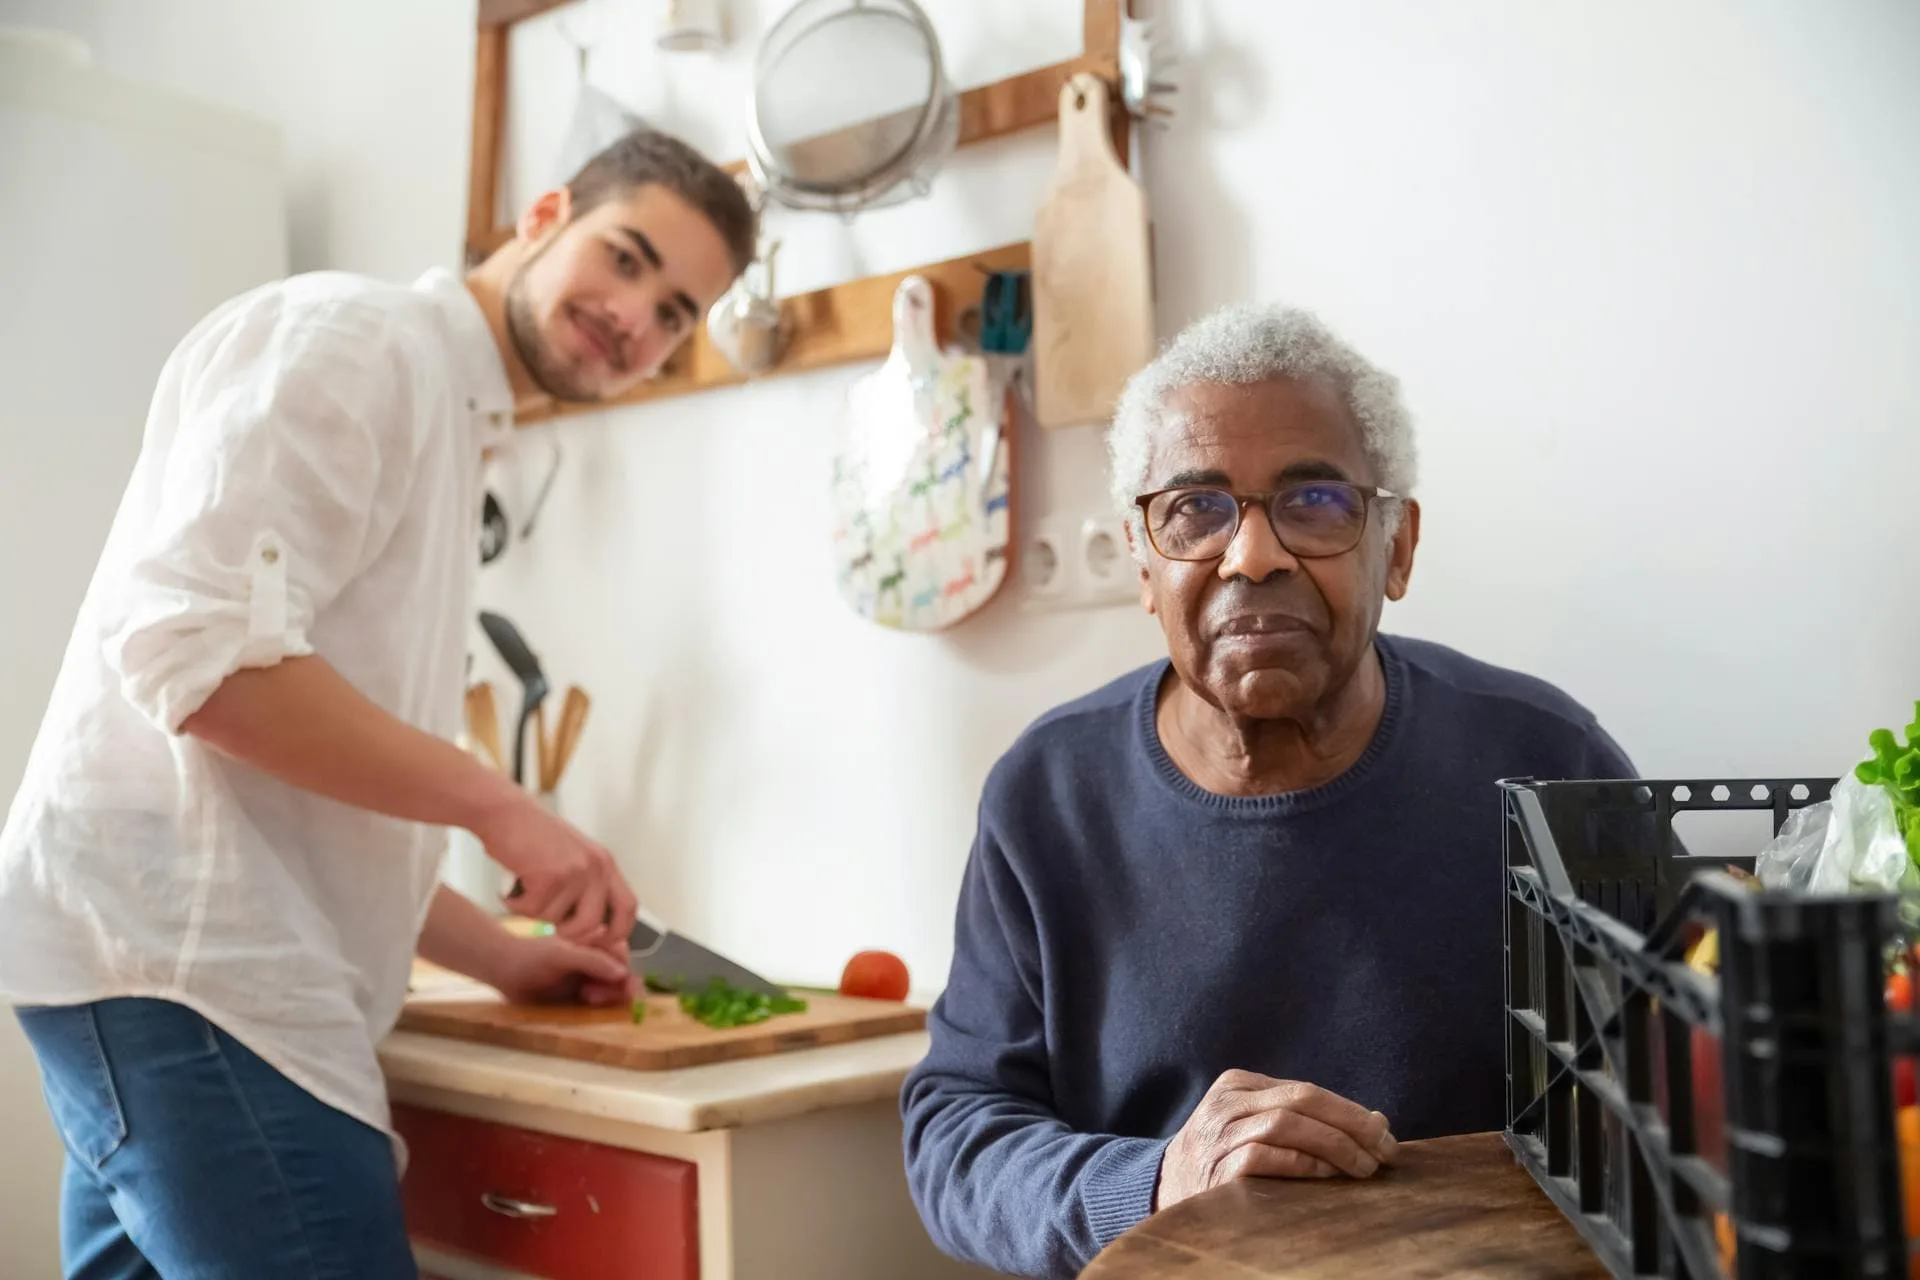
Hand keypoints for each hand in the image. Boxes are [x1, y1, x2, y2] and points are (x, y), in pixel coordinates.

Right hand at [469, 791, 636, 948]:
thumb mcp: (572, 857)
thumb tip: (591, 930)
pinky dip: (516, 904)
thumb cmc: (532, 837)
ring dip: (533, 912)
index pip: (628, 907)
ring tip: (523, 888)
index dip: (616, 932)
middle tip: (548, 926)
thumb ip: (585, 886)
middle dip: (567, 934)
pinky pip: (532, 911)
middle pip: (591, 925)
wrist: (505, 812)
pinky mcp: (551, 876)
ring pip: (555, 920)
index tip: (596, 942)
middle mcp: (596, 867)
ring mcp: (575, 871)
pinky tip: (510, 885)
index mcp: (605, 863)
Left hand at [490, 934, 635, 1007]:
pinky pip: (595, 1009)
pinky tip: (585, 1009)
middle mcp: (595, 965)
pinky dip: (597, 1013)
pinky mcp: (575, 1001)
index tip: (626, 990)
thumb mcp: (562, 954)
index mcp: (596, 947)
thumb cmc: (530, 956)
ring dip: (606, 1002)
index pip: (623, 962)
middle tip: (594, 997)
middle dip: (616, 991)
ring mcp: (586, 983)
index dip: (628, 977)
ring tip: (587, 999)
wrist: (501, 969)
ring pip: (610, 997)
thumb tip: (623, 973)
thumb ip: (592, 961)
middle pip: (620, 982)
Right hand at [1155, 1070, 1397, 1210]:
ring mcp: (1217, 1135)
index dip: (1351, 1112)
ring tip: (1363, 1168)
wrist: (1162, 1190)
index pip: (1306, 1090)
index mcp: (1238, 1084)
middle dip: (1351, 1126)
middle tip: (1384, 1153)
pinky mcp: (1215, 1169)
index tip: (1385, 1137)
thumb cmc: (1223, 1158)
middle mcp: (1225, 1103)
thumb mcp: (1257, 1126)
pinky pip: (1265, 1158)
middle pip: (1300, 1101)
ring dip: (1334, 1146)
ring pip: (1286, 1125)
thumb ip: (1307, 1120)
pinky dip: (1302, 1164)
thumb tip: (1379, 1123)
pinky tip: (1327, 1176)